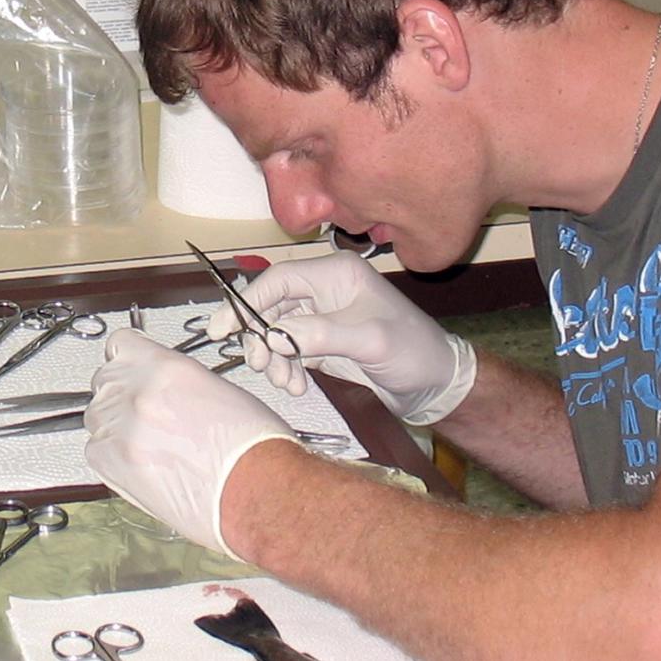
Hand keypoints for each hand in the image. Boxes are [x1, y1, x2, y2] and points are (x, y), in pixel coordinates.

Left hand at [83, 329, 297, 557]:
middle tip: (148, 412)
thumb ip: (181, 384)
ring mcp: (120, 429)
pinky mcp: (112, 465)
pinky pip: (95, 451)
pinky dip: (112, 456)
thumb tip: (167, 389)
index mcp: (166, 368)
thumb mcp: (222, 391)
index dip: (129, 357)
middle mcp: (137, 393)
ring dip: (117, 424)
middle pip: (105, 380)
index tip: (132, 366)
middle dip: (124, 393)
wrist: (258, 491)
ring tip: (149, 441)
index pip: (121, 345)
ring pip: (96, 416)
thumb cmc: (255, 448)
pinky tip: (142, 462)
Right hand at [207, 251, 476, 425]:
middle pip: (272, 305)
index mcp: (337, 274)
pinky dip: (286, 369)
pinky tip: (297, 386)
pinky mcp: (324, 343)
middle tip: (260, 365)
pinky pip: (289, 350)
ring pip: (277, 331)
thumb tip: (273, 335)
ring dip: (273, 358)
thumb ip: (320, 334)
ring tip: (286, 383)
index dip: (247, 302)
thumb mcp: (370, 340)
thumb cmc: (414, 352)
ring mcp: (324, 317)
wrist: (437, 385)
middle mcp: (327, 290)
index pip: (279, 279)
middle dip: (260, 336)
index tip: (224, 330)